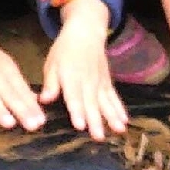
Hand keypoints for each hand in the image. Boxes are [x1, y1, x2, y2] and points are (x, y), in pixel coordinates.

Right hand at [0, 31, 44, 131]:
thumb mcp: (6, 67)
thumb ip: (19, 86)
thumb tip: (35, 102)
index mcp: (8, 70)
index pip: (22, 90)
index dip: (32, 106)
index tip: (41, 120)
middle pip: (10, 94)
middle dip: (21, 111)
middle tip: (32, 126)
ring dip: (0, 109)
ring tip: (10, 124)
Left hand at [41, 0, 125, 140]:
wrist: (86, 32)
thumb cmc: (65, 50)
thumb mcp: (52, 64)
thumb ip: (50, 84)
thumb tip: (44, 100)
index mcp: (71, 77)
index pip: (74, 97)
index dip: (77, 111)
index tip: (80, 126)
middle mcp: (87, 81)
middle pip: (91, 103)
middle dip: (95, 121)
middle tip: (99, 137)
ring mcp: (99, 82)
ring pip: (106, 102)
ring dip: (112, 117)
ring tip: (118, 131)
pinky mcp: (107, 82)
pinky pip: (114, 97)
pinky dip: (120, 108)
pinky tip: (125, 121)